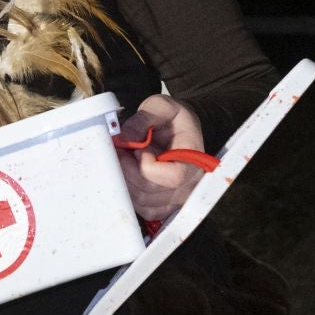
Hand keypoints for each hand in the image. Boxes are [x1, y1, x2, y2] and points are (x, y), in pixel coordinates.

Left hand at [117, 94, 207, 221]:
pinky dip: (128, 193)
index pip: (173, 177)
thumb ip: (145, 117)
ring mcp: (178, 198)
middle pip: (151, 192)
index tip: (138, 149)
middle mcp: (190, 184)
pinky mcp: (165, 206)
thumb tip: (125, 136)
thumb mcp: (161, 106)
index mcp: (194, 159)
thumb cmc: (172, 119)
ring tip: (124, 160)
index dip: (147, 166)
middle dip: (127, 170)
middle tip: (120, 151)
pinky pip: (142, 209)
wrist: (179, 130)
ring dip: (124, 180)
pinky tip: (127, 174)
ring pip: (142, 202)